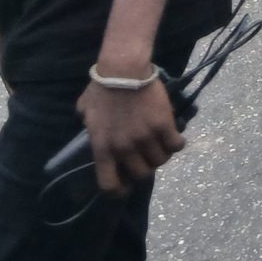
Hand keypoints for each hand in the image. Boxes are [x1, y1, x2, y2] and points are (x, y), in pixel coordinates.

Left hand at [78, 76, 184, 198]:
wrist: (124, 69)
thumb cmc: (102, 87)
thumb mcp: (85, 111)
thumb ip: (88, 125)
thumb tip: (88, 127)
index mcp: (103, 148)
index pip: (109, 185)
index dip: (119, 191)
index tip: (126, 186)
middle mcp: (124, 149)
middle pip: (141, 174)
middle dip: (144, 168)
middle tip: (146, 158)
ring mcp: (145, 138)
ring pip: (160, 161)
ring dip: (161, 155)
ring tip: (161, 145)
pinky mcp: (163, 126)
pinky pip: (176, 145)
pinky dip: (176, 143)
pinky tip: (174, 136)